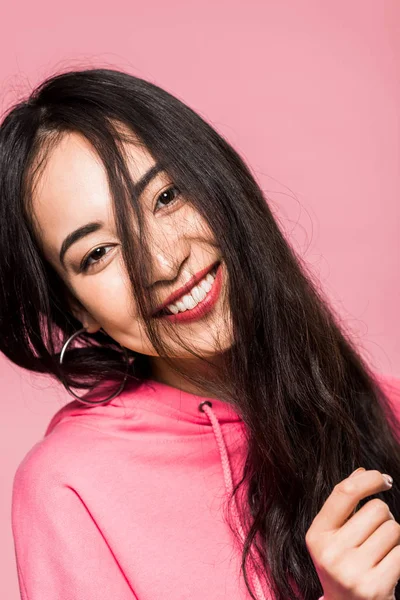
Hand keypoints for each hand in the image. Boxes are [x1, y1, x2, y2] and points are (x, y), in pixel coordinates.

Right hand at [305, 468, 399, 598]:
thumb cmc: (344, 565)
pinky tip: (387, 567)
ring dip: (394, 536)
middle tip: (376, 533)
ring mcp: (352, 572)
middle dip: (384, 516)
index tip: (383, 478)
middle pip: (376, 509)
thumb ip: (345, 504)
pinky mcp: (375, 587)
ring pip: (393, 529)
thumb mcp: (335, 535)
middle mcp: (331, 553)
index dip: (368, 479)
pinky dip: (399, 554)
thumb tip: (362, 471)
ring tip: (380, 552)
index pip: (345, 492)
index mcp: (317, 535)